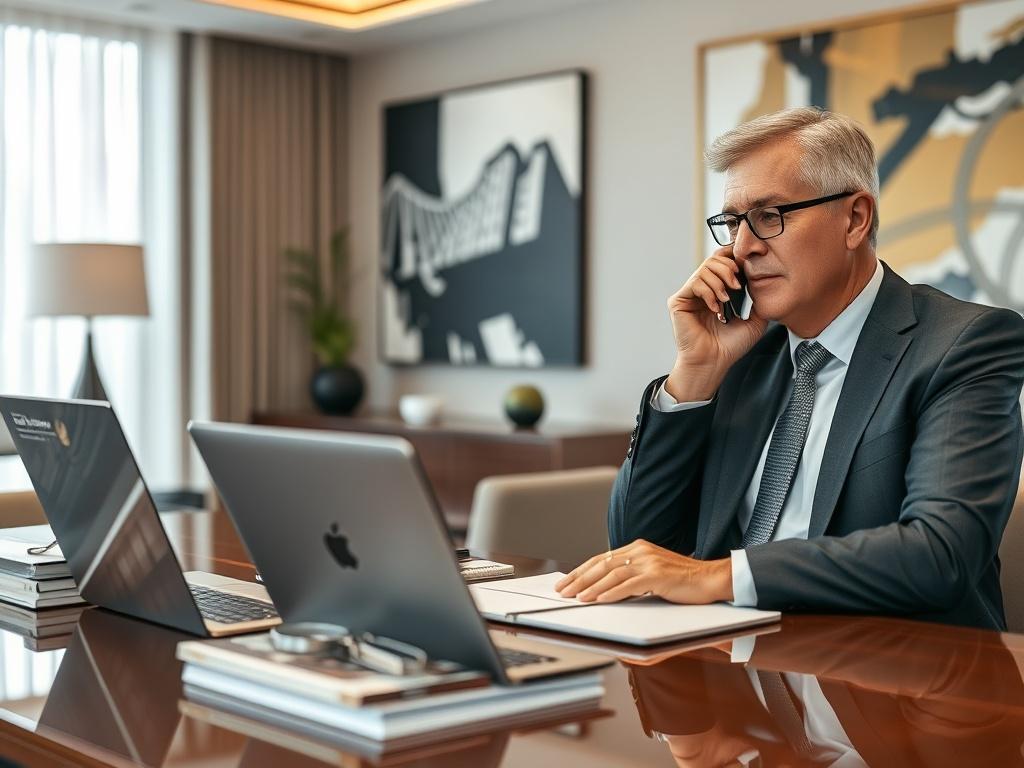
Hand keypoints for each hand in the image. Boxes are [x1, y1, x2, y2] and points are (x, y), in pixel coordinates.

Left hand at [554, 540, 732, 603]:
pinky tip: (600, 600)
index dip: (581, 571)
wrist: (712, 578)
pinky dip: (612, 593)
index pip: (602, 559)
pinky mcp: (659, 575)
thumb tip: (605, 589)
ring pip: (612, 574)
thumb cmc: (683, 580)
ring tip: (577, 598)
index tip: (566, 582)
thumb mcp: (652, 573)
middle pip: (602, 564)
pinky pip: (630, 585)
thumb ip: (632, 576)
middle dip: (579, 578)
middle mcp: (640, 550)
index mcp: (637, 548)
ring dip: (591, 587)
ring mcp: (649, 561)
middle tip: (563, 590)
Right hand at [665, 248, 767, 400]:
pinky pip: (695, 282)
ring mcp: (689, 295)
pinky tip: (715, 307)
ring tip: (726, 300)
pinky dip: (708, 291)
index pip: (724, 264)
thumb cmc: (730, 346)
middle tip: (737, 285)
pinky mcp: (678, 301)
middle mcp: (702, 291)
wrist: (715, 362)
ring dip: (720, 281)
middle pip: (714, 259)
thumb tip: (763, 280)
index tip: (747, 270)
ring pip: (705, 268)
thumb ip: (759, 299)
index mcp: (717, 292)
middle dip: (729, 268)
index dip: (735, 260)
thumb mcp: (755, 320)